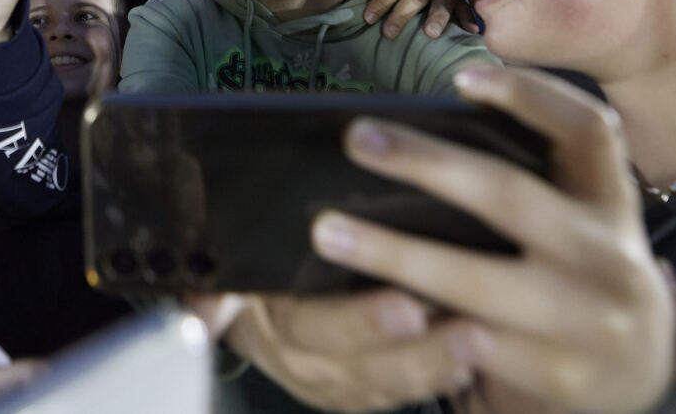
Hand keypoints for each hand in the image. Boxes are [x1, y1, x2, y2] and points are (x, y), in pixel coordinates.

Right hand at [202, 290, 480, 413]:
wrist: (247, 320)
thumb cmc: (247, 280)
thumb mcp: (223, 280)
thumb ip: (211, 294)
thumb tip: (195, 318)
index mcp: (278, 333)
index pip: (318, 329)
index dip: (364, 322)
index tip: (408, 305)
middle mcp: (312, 368)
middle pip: (367, 368)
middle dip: (420, 353)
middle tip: (467, 330)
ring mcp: (342, 385)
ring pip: (392, 386)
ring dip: (439, 366)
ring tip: (480, 343)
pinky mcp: (364, 391)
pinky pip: (401, 394)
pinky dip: (439, 379)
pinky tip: (473, 361)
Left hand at [306, 66, 674, 413]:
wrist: (639, 382)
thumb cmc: (584, 284)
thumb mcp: (586, 228)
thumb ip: (540, 188)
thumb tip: (423, 139)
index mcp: (612, 205)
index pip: (589, 130)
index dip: (530, 95)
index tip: (462, 77)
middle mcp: (610, 256)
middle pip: (510, 194)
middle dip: (426, 163)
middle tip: (357, 139)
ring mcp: (588, 321)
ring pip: (475, 279)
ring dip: (394, 254)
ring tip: (329, 232)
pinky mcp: (557, 376)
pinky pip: (467, 345)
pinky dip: (416, 323)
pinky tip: (370, 306)